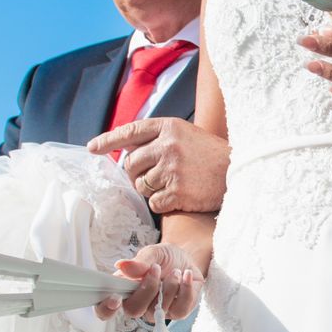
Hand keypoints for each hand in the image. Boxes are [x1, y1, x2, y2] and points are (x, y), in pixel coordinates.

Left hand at [87, 118, 229, 213]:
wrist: (239, 172)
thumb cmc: (209, 155)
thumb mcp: (184, 135)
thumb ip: (157, 139)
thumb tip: (125, 152)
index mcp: (168, 127)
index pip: (130, 132)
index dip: (108, 140)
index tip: (92, 148)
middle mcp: (167, 145)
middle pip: (130, 164)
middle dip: (135, 174)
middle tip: (151, 177)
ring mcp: (172, 168)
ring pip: (140, 185)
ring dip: (150, 189)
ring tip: (171, 184)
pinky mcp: (177, 191)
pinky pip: (154, 203)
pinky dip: (162, 204)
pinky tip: (178, 197)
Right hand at [95, 243, 205, 321]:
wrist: (187, 259)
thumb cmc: (164, 257)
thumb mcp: (151, 253)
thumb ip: (139, 262)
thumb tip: (121, 265)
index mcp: (123, 290)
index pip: (105, 309)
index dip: (105, 309)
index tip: (115, 298)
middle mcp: (137, 304)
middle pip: (133, 311)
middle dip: (147, 289)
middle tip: (156, 268)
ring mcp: (157, 312)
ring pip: (159, 310)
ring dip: (169, 286)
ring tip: (176, 270)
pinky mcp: (177, 313)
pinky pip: (180, 309)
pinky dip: (185, 289)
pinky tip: (187, 275)